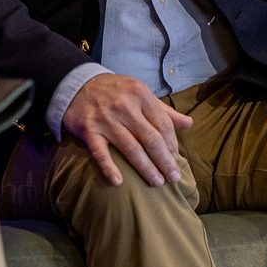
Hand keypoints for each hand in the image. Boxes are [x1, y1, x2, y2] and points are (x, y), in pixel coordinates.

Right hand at [61, 73, 193, 186]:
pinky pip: (101, 153)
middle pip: (151, 139)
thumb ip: (163, 110)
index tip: (176, 159)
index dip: (172, 145)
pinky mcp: (88, 130)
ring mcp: (106, 118)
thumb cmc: (115, 91)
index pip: (163, 124)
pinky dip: (109, 168)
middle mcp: (124, 106)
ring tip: (157, 182)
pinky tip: (119, 182)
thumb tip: (189, 124)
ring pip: (131, 148)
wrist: (77, 84)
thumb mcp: (140, 93)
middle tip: (174, 178)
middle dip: (165, 161)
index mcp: (140, 94)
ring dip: (146, 169)